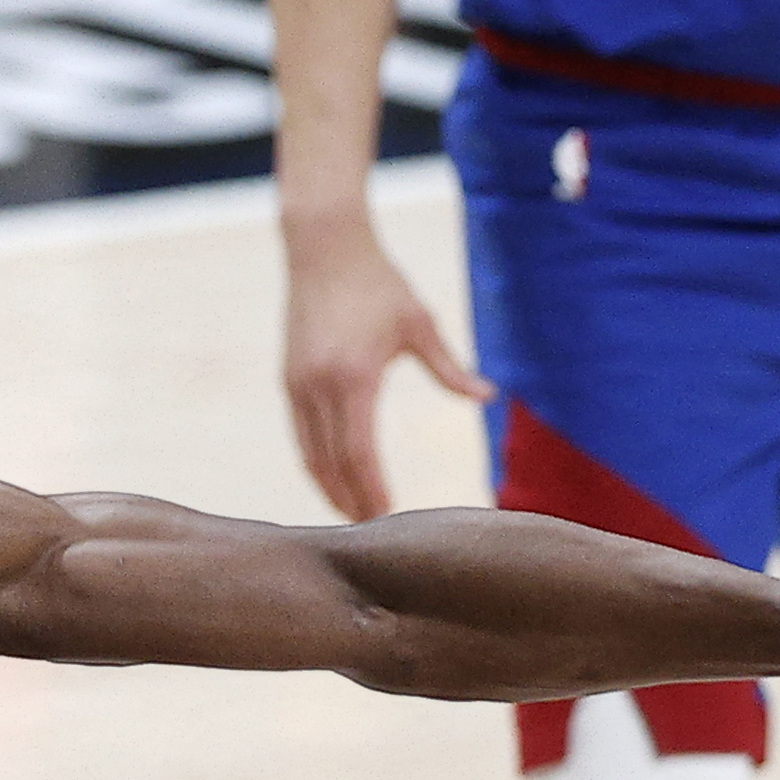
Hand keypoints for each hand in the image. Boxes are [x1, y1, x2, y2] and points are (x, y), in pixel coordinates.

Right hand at [284, 228, 490, 521]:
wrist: (323, 246)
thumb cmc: (379, 281)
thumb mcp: (420, 322)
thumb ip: (451, 367)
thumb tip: (490, 396)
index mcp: (353, 377)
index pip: (359, 453)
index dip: (371, 490)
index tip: (388, 517)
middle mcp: (318, 387)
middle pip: (332, 464)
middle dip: (351, 501)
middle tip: (372, 534)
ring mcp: (297, 385)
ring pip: (309, 455)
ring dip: (330, 488)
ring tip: (352, 514)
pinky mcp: (289, 380)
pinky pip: (301, 436)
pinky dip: (316, 463)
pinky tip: (334, 477)